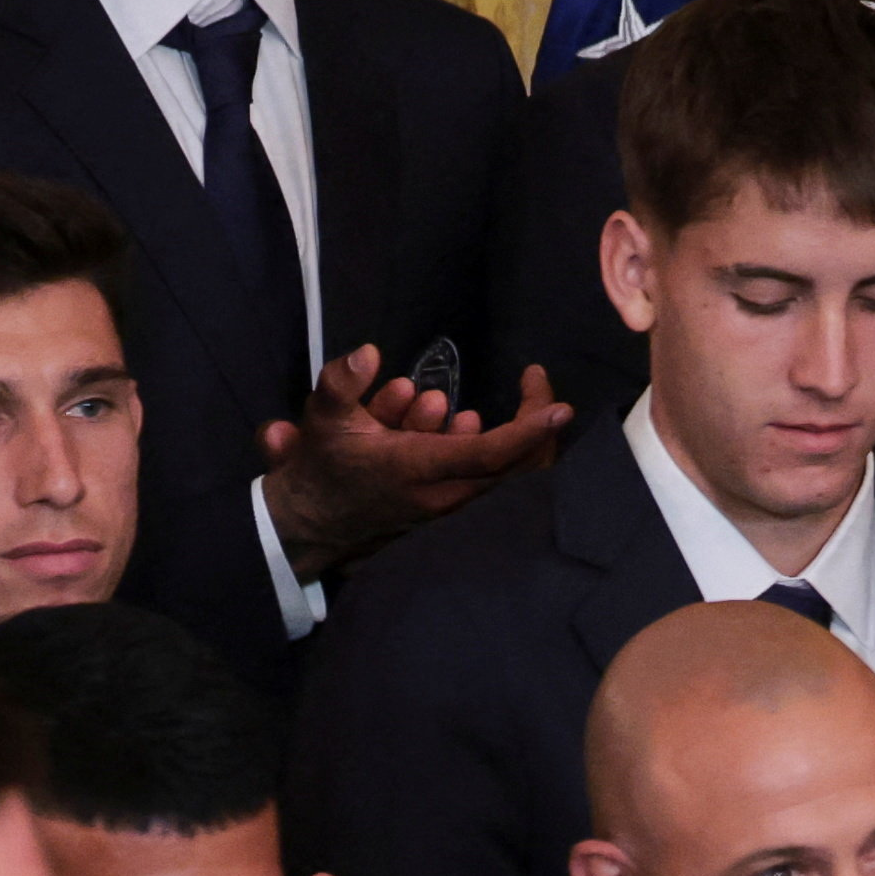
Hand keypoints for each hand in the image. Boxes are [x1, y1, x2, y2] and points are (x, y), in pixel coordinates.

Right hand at [261, 348, 573, 579]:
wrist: (314, 522)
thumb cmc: (324, 466)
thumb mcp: (324, 418)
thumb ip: (343, 382)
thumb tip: (369, 352)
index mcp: (420, 469)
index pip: (490, 453)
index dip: (529, 431)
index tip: (560, 405)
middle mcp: (446, 495)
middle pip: (517, 467)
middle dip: (536, 425)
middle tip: (537, 385)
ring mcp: (454, 508)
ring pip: (507, 475)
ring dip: (508, 435)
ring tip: (478, 402)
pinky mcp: (454, 512)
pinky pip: (491, 481)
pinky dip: (494, 451)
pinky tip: (468, 424)